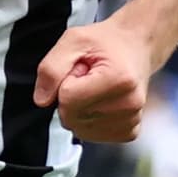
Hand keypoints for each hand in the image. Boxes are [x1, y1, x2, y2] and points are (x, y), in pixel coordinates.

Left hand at [33, 19, 152, 143]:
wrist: (136, 47)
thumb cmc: (106, 42)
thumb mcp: (73, 40)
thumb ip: (51, 68)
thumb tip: (41, 100)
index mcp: (118, 79)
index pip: (67, 99)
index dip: (64, 82)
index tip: (79, 69)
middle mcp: (129, 104)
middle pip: (72, 117)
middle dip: (70, 97)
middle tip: (87, 77)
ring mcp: (131, 121)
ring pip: (80, 130)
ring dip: (80, 109)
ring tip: (95, 87)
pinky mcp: (130, 132)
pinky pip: (92, 136)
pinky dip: (90, 120)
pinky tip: (102, 101)